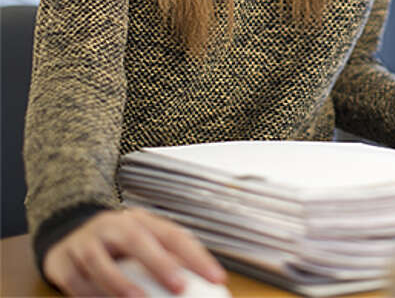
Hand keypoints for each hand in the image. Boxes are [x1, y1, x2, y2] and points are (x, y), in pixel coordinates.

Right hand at [43, 207, 226, 296]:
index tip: (216, 278)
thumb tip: (203, 282)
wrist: (67, 232)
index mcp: (140, 221)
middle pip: (138, 240)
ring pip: (101, 261)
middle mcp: (113, 226)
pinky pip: (76, 281)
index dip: (195, 256)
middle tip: (179, 286)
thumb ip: (167, 256)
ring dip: (120, 284)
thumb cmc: (115, 243)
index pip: (173, 235)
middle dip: (160, 264)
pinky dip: (90, 295)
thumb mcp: (142, 241)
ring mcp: (86, 243)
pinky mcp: (62, 262)